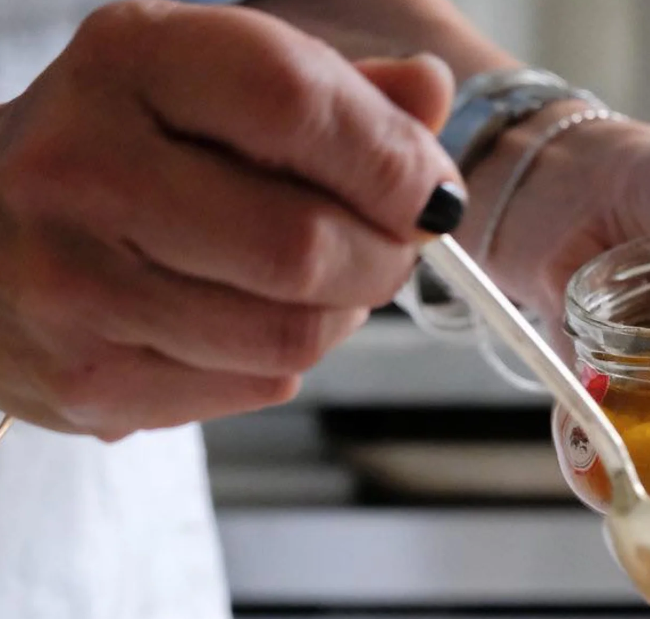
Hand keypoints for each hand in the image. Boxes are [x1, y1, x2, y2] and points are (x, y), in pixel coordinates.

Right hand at [0, 1, 460, 438]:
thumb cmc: (111, 157)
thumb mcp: (201, 87)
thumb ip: (321, 91)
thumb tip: (431, 101)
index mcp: (125, 63)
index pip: (293, 103)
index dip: (393, 160)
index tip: (432, 191)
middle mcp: (86, 170)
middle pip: (306, 245)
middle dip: (383, 258)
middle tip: (391, 249)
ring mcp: (78, 288)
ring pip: (294, 334)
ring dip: (342, 315)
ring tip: (322, 284)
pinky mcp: (92, 382)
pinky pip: (257, 385)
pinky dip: (287, 358)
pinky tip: (251, 321)